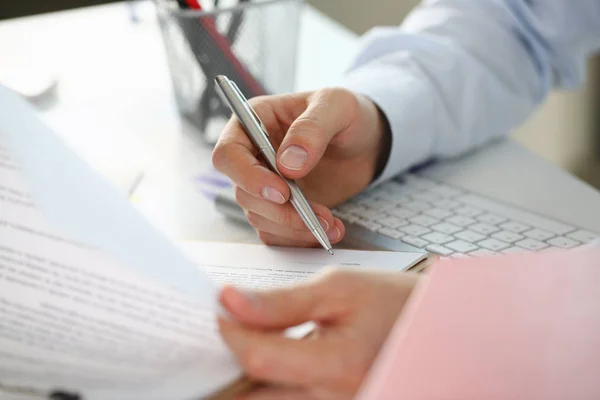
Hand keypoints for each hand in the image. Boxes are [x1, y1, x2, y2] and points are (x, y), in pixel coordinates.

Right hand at [212, 89, 390, 246]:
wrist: (367, 143)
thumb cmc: (347, 115)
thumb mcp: (336, 106)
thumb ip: (312, 128)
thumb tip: (287, 163)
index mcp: (254, 122)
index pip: (228, 154)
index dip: (248, 177)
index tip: (282, 192)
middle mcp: (252, 156)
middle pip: (243, 192)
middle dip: (279, 210)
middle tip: (315, 215)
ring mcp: (265, 184)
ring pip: (259, 217)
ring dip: (293, 227)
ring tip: (330, 224)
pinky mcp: (280, 208)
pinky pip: (277, 232)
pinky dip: (300, 238)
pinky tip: (329, 229)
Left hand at [217, 269, 418, 399]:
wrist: (434, 328)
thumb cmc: (393, 303)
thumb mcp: (339, 289)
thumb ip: (281, 302)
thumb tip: (230, 302)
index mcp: (340, 365)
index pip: (259, 358)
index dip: (230, 331)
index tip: (221, 306)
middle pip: (254, 399)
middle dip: (229, 365)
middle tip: (224, 332)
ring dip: (248, 378)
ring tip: (248, 342)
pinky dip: (269, 385)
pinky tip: (270, 359)